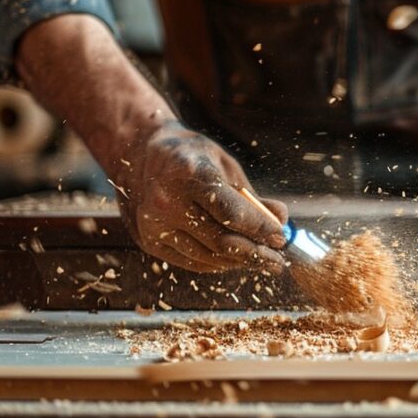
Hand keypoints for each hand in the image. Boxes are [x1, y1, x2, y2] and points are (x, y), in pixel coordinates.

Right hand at [112, 122, 287, 273]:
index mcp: (188, 174)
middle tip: (276, 261)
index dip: (261, 229)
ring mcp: (154, 225)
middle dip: (256, 254)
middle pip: (221, 241)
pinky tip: (234, 259)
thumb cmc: (188, 156)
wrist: (136, 153)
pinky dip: (218, 263)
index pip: (232, 212)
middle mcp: (166, 202)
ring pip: (209, 257)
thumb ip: (251, 195)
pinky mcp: (148, 242)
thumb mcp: (223, 164)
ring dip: (240, 262)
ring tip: (261, 260)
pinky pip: (193, 262)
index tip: (281, 237)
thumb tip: (280, 219)